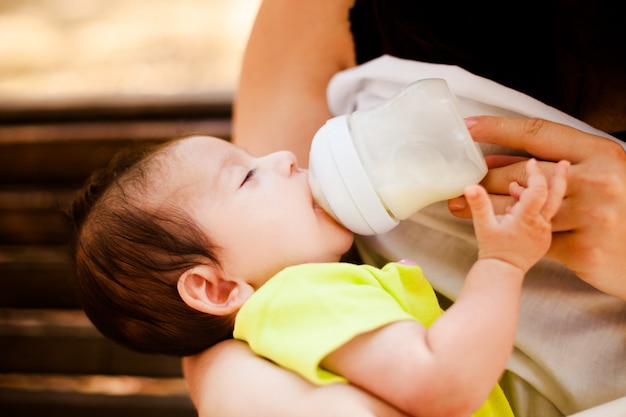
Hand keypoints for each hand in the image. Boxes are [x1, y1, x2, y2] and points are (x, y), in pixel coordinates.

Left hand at [450, 116, 625, 299]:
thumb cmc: (621, 205)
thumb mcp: (600, 171)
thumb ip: (557, 163)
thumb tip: (495, 160)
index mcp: (600, 152)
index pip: (537, 133)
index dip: (498, 128)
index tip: (469, 127)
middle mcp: (597, 180)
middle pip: (522, 173)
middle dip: (485, 178)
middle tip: (460, 182)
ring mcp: (592, 216)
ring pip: (521, 209)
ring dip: (487, 207)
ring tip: (459, 206)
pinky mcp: (584, 250)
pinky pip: (535, 238)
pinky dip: (513, 232)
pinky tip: (496, 229)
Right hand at [465, 158, 567, 272]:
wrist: (503, 271)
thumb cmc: (493, 249)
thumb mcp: (483, 225)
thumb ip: (479, 204)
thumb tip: (471, 187)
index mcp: (527, 219)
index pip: (537, 190)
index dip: (534, 174)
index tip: (529, 162)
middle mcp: (540, 224)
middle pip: (555, 196)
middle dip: (559, 177)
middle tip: (563, 163)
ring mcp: (545, 231)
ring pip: (548, 206)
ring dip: (538, 193)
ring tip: (515, 188)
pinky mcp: (544, 238)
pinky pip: (543, 217)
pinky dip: (535, 207)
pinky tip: (517, 206)